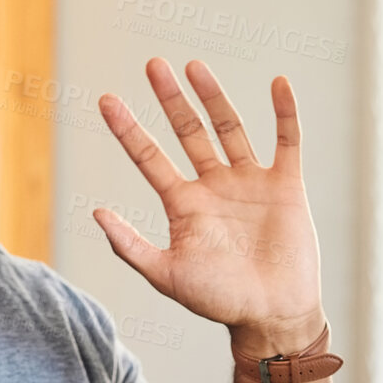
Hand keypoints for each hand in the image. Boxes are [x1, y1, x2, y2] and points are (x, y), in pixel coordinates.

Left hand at [96, 59, 325, 354]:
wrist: (272, 317)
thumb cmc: (220, 301)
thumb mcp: (166, 275)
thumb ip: (130, 246)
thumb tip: (96, 213)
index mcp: (185, 205)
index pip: (150, 158)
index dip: (129, 130)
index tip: (106, 101)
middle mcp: (215, 187)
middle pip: (189, 132)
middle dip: (171, 100)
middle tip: (153, 66)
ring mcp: (250, 183)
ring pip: (230, 128)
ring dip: (214, 97)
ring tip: (194, 67)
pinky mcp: (285, 186)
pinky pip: (287, 141)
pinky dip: (284, 112)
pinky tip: (279, 84)